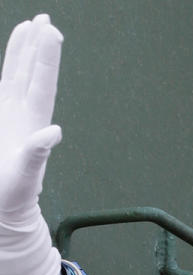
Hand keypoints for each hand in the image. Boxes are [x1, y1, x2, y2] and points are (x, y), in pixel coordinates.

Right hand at [0, 14, 61, 221]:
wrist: (4, 205)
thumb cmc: (12, 194)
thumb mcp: (24, 175)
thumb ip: (36, 153)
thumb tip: (54, 132)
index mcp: (33, 124)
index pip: (41, 83)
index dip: (46, 58)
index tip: (51, 33)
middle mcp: (26, 114)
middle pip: (33, 72)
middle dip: (40, 46)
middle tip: (46, 18)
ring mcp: (13, 113)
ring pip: (19, 73)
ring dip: (26, 50)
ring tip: (33, 24)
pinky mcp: (2, 116)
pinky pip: (6, 83)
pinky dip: (10, 65)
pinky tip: (14, 53)